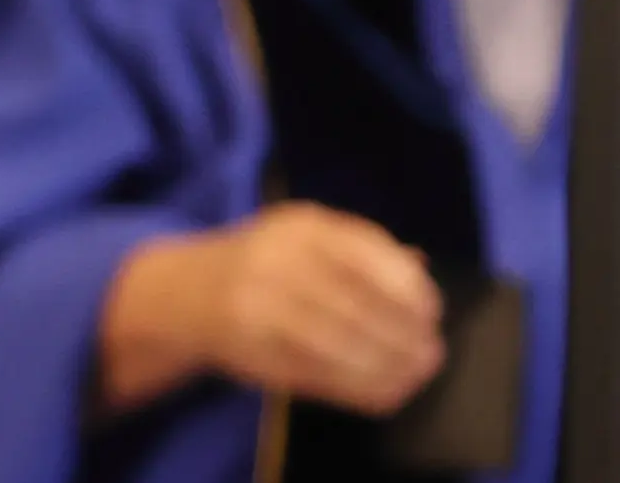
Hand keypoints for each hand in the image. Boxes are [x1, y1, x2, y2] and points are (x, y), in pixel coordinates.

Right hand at [95, 204, 444, 418]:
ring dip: (391, 368)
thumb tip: (421, 271)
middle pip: (358, 305)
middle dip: (405, 336)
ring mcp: (263, 309)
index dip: (407, 288)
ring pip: (343, 346)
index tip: (433, 312)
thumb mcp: (303, 236)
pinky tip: (388, 393)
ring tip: (416, 375)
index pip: (367, 254)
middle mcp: (278, 261)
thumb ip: (359, 249)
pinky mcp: (257, 354)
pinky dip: (363, 390)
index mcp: (298, 226)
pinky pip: (322, 378)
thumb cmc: (261, 260)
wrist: (186, 292)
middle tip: (432, 354)